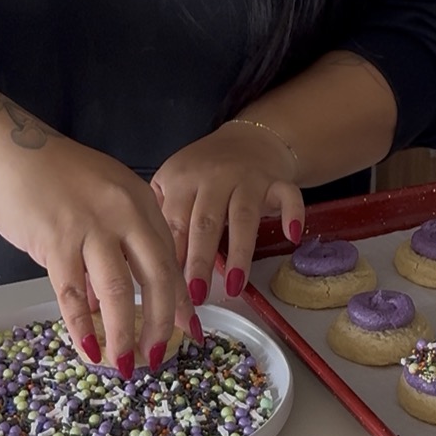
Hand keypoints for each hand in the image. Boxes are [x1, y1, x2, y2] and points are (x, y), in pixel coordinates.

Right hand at [0, 128, 191, 373]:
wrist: (11, 151)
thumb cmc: (55, 176)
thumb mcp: (103, 198)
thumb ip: (115, 242)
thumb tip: (110, 300)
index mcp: (142, 202)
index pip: (170, 257)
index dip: (181, 298)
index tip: (189, 328)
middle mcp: (124, 214)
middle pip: (155, 277)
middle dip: (160, 322)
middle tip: (158, 355)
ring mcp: (90, 227)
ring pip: (116, 292)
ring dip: (122, 334)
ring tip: (126, 364)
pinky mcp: (55, 241)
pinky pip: (72, 294)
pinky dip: (81, 326)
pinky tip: (88, 349)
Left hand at [151, 124, 304, 301]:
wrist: (246, 139)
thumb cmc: (203, 169)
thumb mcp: (172, 181)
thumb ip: (160, 215)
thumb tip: (142, 263)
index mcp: (183, 179)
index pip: (174, 223)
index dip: (172, 257)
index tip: (168, 289)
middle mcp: (215, 177)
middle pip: (205, 222)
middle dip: (200, 260)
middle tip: (197, 295)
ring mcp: (248, 178)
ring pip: (243, 217)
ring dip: (240, 253)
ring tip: (235, 286)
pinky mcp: (277, 181)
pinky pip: (288, 196)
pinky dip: (292, 214)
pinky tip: (292, 237)